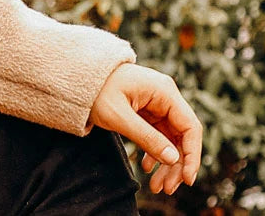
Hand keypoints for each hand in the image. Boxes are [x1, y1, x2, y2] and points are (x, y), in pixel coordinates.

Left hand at [88, 63, 201, 195]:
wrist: (73, 75)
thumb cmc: (93, 90)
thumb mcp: (118, 117)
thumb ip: (147, 138)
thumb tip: (174, 159)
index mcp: (164, 91)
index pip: (190, 127)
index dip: (192, 155)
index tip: (186, 179)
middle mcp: (164, 96)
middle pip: (181, 136)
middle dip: (176, 165)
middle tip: (167, 189)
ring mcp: (155, 103)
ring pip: (170, 139)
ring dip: (166, 163)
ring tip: (157, 187)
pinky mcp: (145, 110)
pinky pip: (157, 135)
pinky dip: (154, 152)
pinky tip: (146, 167)